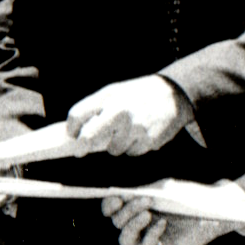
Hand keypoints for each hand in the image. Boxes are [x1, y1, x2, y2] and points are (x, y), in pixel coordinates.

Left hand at [67, 75, 188, 157]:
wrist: (173, 93)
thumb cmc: (138, 94)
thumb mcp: (115, 92)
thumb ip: (95, 108)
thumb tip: (76, 131)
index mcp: (109, 97)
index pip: (78, 114)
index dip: (71, 129)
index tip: (72, 136)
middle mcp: (120, 112)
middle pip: (89, 138)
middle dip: (84, 146)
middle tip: (82, 150)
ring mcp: (135, 128)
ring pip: (113, 150)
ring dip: (117, 145)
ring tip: (129, 130)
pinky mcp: (149, 141)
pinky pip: (132, 153)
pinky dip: (134, 147)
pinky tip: (142, 134)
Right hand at [101, 187, 244, 244]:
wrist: (214, 207)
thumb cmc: (189, 194)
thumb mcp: (166, 188)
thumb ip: (145, 192)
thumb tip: (123, 195)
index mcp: (135, 206)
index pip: (111, 209)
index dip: (108, 205)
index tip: (117, 197)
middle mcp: (139, 223)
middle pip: (117, 223)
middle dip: (128, 210)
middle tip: (146, 201)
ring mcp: (149, 236)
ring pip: (126, 240)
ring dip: (133, 225)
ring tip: (148, 214)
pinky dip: (151, 234)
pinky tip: (163, 222)